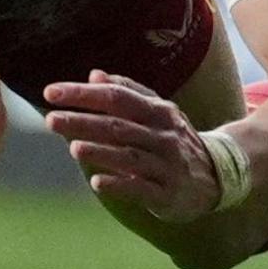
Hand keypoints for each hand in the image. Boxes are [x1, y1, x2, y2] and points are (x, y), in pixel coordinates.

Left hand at [43, 70, 221, 223]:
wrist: (217, 177)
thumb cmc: (174, 139)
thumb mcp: (157, 111)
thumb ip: (127, 92)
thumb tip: (94, 74)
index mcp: (157, 111)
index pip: (116, 96)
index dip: (83, 94)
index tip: (50, 92)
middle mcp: (163, 135)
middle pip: (118, 125)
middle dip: (83, 121)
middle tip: (50, 120)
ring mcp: (167, 165)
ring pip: (130, 156)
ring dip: (100, 151)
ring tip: (72, 147)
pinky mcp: (167, 193)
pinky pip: (142, 188)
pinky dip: (120, 184)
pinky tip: (97, 183)